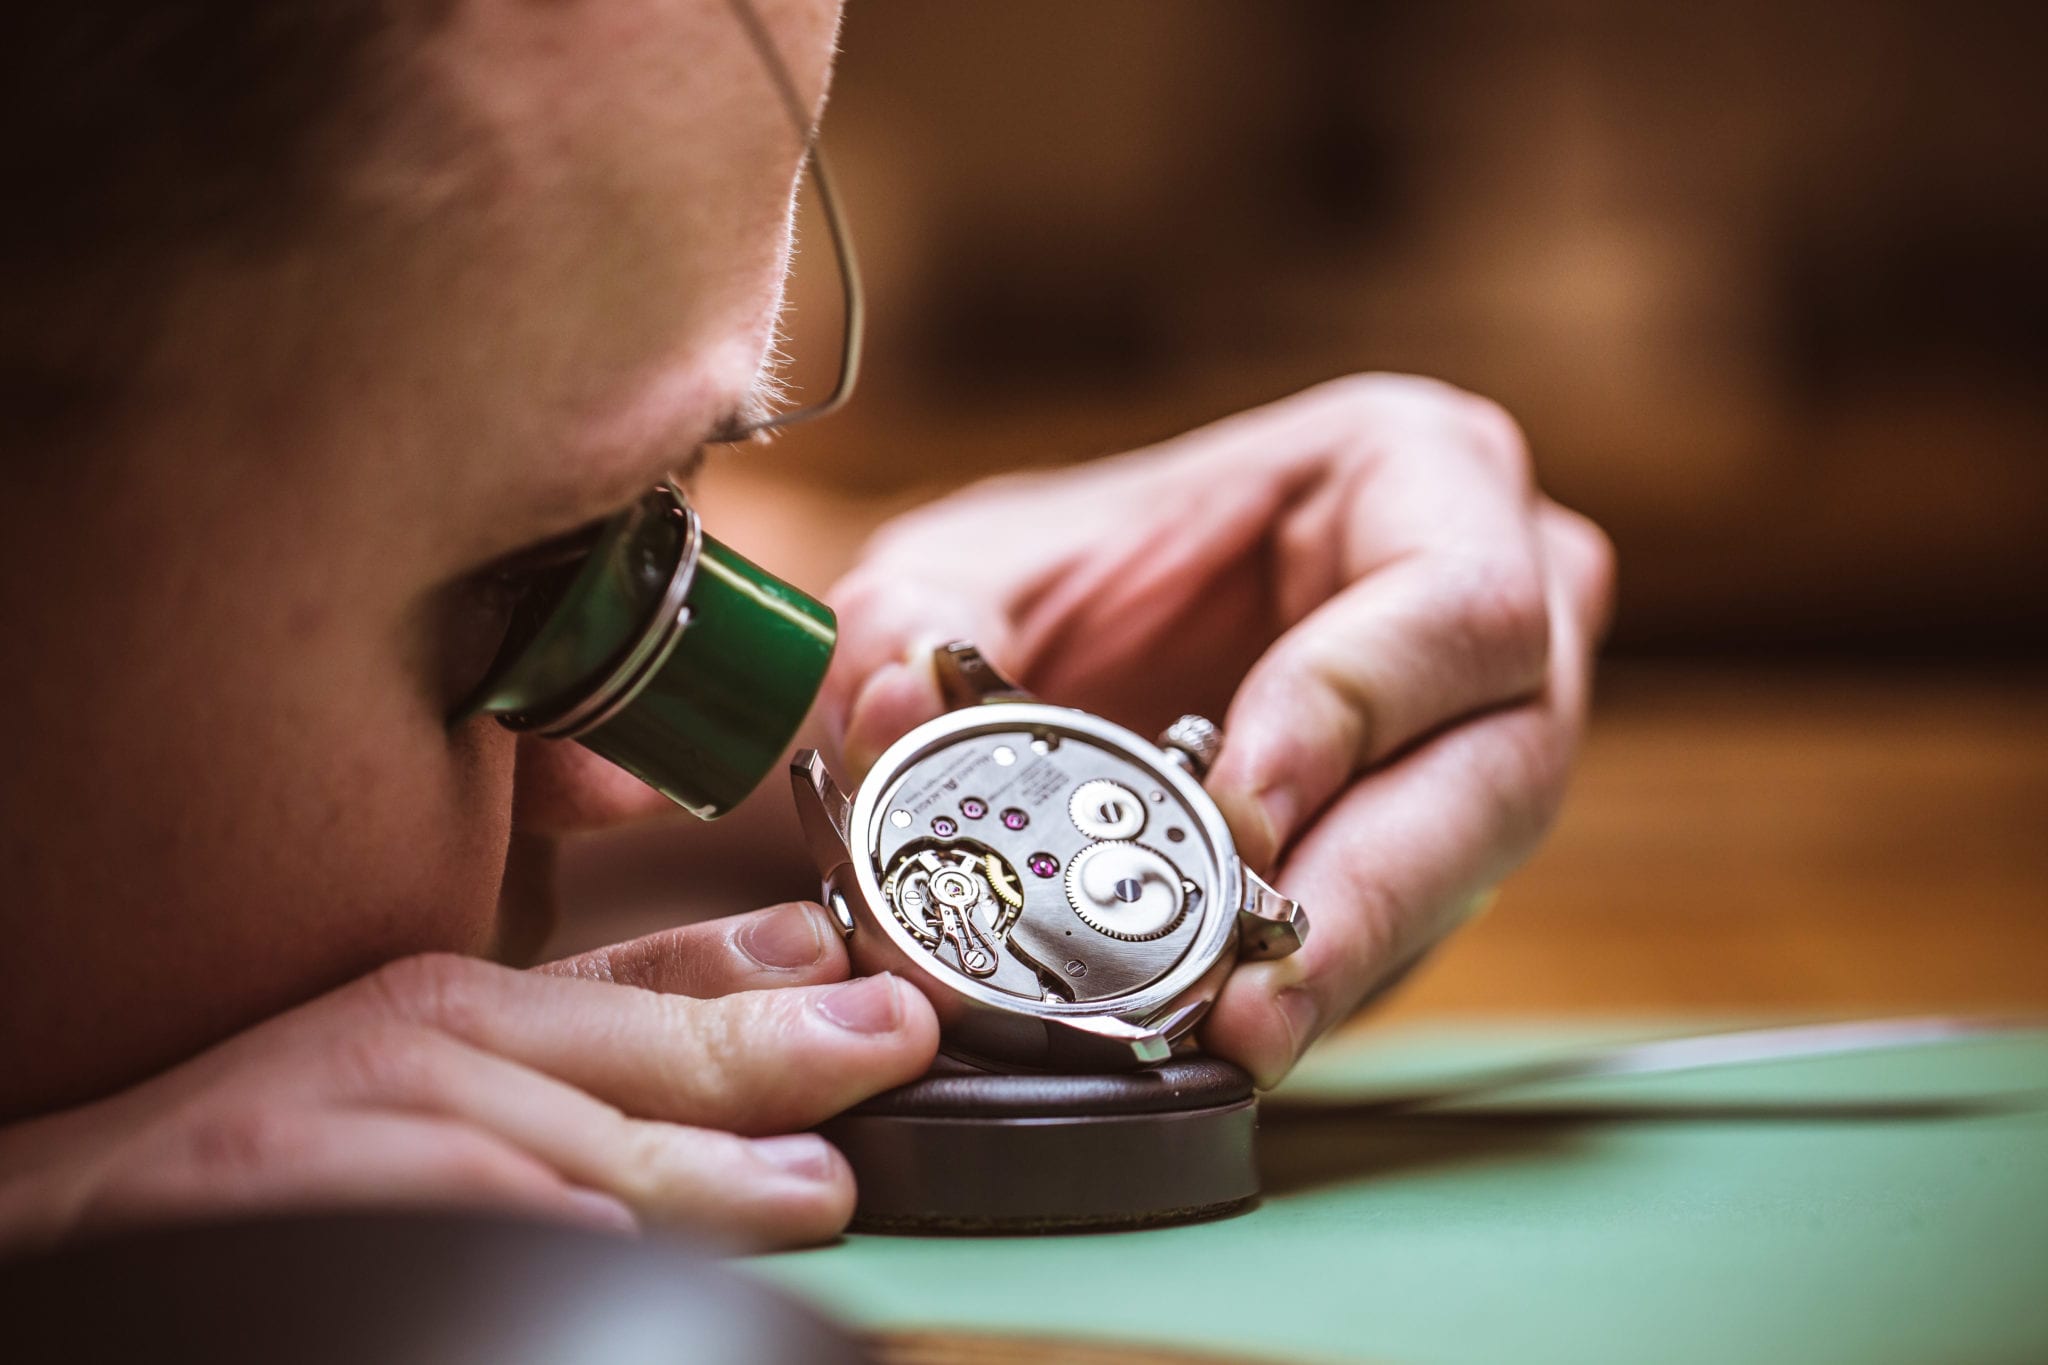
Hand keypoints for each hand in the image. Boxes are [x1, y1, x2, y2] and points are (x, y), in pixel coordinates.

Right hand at [0, 903, 936, 1250]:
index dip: (780, 1012)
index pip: (646, 1002)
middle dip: (755, 1091)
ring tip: (798, 1201)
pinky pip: (456, 1241)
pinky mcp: (297, 1222)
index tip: (895, 1019)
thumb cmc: (291, 1136)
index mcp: (461, 1005)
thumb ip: (629, 1009)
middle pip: (619, 1084)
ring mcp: (357, 1152)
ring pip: (548, 1179)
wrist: (71, 1209)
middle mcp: (414, 1059)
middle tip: (858, 1128)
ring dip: (676, 1196)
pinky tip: (615, 1271)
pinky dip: (541, 1257)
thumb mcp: (460, 1047)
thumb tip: (805, 957)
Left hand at [825, 375, 1613, 1086]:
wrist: (1091, 638)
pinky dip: (1324, 986)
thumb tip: (885, 695)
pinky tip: (1236, 1032)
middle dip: (1365, 893)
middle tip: (1246, 995)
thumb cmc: (1073, 572)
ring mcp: (1495, 737)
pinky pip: (1420, 932)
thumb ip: (917, 620)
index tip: (1235, 819)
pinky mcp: (1452, 853)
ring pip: (1470, 870)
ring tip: (1234, 1036)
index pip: (1454, 607)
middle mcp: (1500, 608)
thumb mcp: (978, 567)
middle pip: (1497, 768)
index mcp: (1419, 474)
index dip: (1348, 717)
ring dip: (1349, 963)